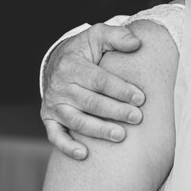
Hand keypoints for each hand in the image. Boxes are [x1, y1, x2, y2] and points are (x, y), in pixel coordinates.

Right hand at [41, 24, 145, 159]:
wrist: (59, 62)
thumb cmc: (86, 51)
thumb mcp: (98, 36)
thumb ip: (117, 37)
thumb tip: (136, 43)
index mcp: (71, 65)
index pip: (99, 80)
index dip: (121, 90)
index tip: (140, 98)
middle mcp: (59, 86)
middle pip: (90, 102)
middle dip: (115, 111)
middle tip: (137, 118)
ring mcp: (53, 104)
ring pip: (76, 121)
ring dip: (99, 130)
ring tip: (121, 136)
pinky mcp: (49, 118)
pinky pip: (55, 136)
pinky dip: (67, 147)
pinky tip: (84, 155)